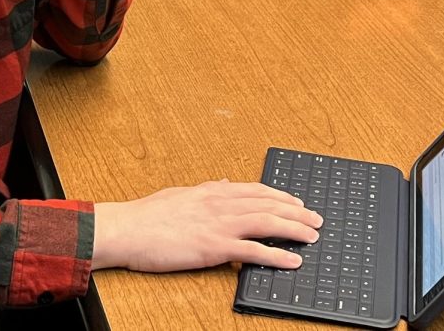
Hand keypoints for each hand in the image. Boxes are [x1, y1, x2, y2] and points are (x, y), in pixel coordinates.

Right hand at [92, 180, 323, 271]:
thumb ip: (207, 189)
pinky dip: (276, 255)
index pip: (257, 190)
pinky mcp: (214, 247)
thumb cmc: (147, 215)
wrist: (127, 229)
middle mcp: (220, 203)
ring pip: (267, 223)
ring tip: (312, 236)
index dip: (281, 195)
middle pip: (269, 204)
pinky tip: (292, 260)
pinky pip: (253, 251)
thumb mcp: (180, 193)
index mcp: (213, 190)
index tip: (298, 202)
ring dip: (294, 229)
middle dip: (297, 211)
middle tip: (316, 219)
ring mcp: (219, 224)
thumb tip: (226, 183)